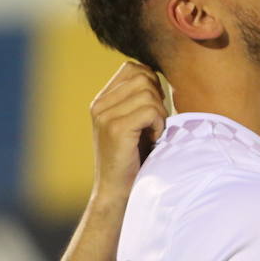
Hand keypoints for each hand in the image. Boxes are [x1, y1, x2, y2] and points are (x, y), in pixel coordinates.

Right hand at [89, 61, 167, 203]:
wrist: (118, 192)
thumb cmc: (134, 158)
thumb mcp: (134, 123)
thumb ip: (139, 99)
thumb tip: (157, 74)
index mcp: (102, 101)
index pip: (132, 68)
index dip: (151, 82)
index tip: (154, 107)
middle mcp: (99, 105)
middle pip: (142, 77)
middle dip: (158, 97)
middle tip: (155, 122)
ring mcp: (105, 116)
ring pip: (148, 93)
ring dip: (160, 112)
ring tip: (154, 132)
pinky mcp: (116, 129)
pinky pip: (150, 110)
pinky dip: (159, 124)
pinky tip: (154, 138)